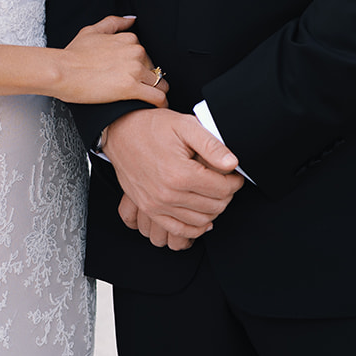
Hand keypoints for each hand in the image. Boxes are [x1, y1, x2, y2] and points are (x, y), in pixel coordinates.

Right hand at [54, 16, 167, 106]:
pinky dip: (161, 103)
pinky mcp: (131, 88)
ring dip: (157, 91)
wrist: (62, 71)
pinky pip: (157, 97)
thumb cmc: (73, 55)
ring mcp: (134, 69)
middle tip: (137, 90)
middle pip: (154, 69)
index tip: (136, 75)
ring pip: (159, 83)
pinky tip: (157, 107)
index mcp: (128, 39)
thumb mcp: (92, 31)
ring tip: (150, 101)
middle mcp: (135, 51)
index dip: (141, 67)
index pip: (146, 55)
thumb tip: (131, 19)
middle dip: (149, 80)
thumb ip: (113, 23)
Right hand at [102, 109, 242, 248]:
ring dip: (213, 210)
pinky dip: (195, 228)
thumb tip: (232, 164)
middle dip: (226, 195)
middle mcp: (168, 194)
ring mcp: (157, 204)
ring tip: (214, 194)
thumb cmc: (153, 126)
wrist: (121, 131)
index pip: (222, 189)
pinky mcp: (149, 209)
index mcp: (181, 173)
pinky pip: (178, 229)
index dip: (234, 182)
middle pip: (214, 206)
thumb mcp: (185, 125)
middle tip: (226, 182)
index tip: (234, 174)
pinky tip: (202, 218)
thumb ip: (212, 145)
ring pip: (200, 220)